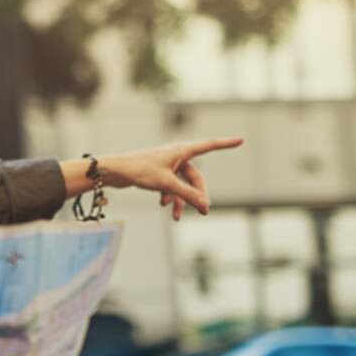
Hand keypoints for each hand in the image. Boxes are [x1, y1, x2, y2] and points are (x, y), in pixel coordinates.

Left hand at [66, 137, 242, 219]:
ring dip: (181, 200)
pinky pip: (171, 186)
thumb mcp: (166, 184)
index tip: (241, 139)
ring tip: (177, 216)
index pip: (209, 145)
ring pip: (182, 184)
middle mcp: (175, 155)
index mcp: (180, 150)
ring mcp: (166, 164)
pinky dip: (170, 196)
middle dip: (198, 194)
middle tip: (203, 211)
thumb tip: (205, 203)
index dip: (225, 143)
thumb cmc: (139, 171)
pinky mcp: (157, 172)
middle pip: (195, 176)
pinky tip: (164, 206)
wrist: (114, 171)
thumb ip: (186, 194)